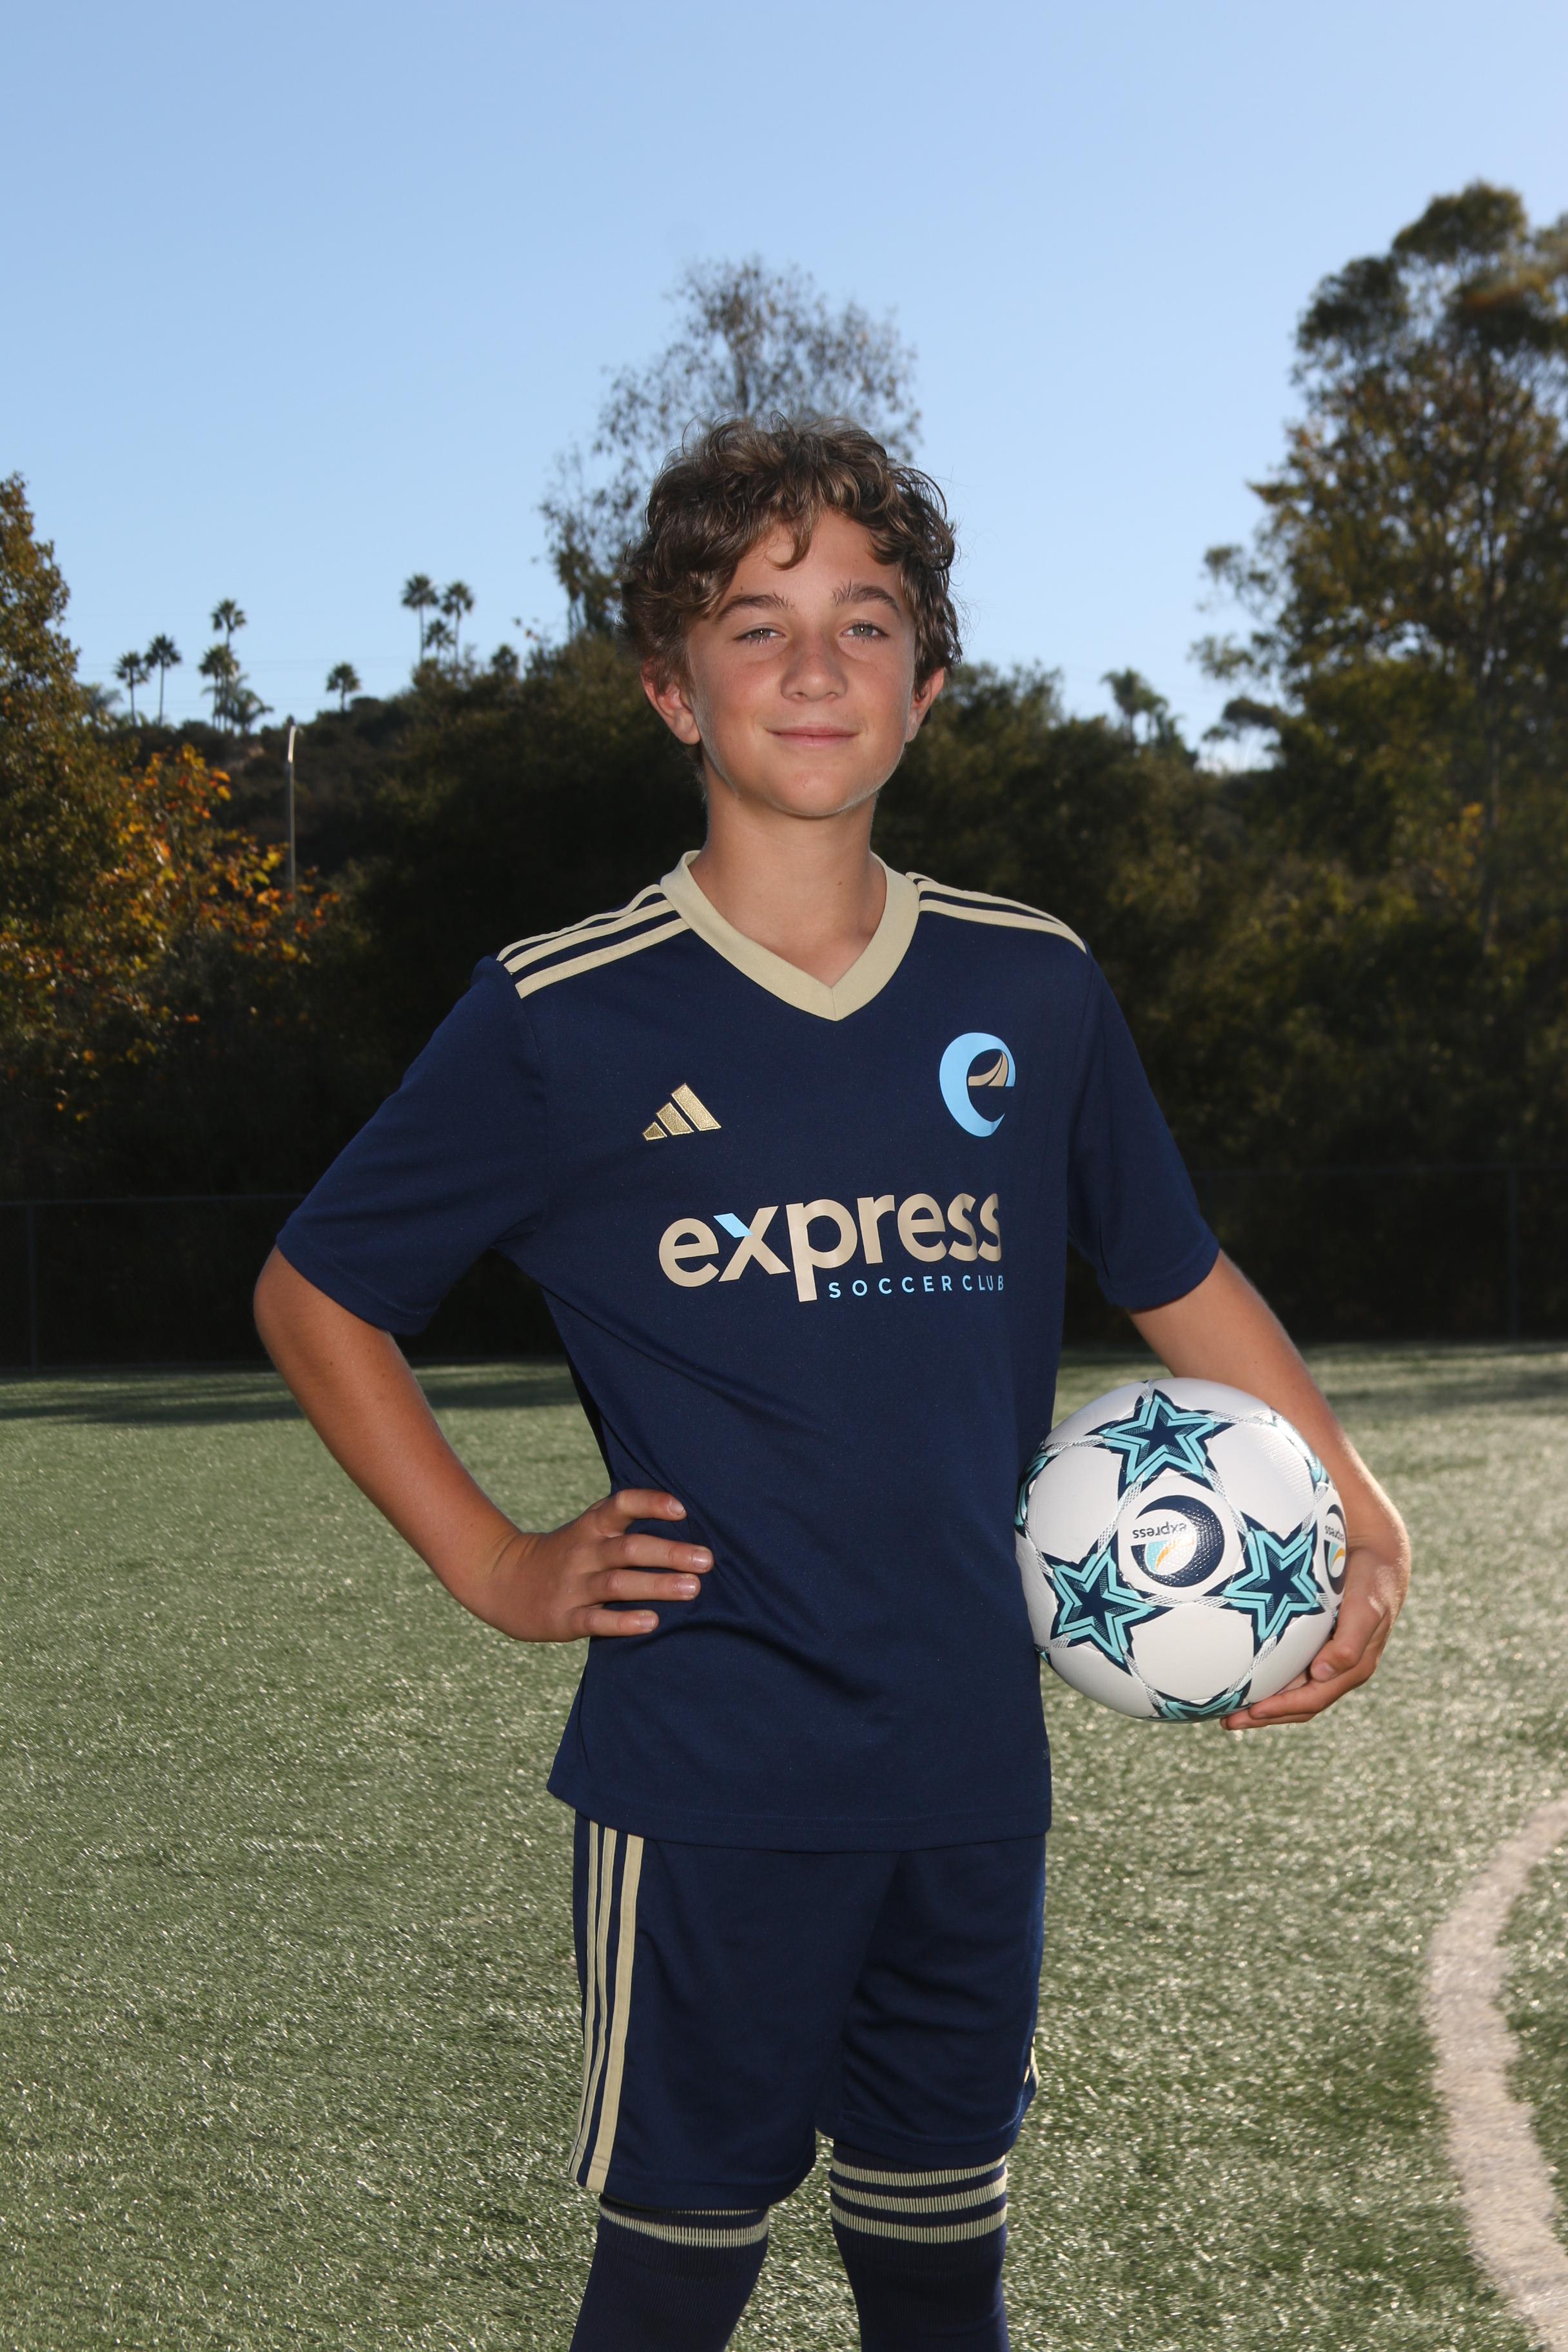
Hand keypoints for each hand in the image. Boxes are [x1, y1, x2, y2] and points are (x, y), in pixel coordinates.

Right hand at [469, 1489, 711, 1642]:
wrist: (501, 1579)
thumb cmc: (565, 1554)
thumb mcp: (586, 1531)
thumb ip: (624, 1528)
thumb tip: (686, 1530)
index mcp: (590, 1527)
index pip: (621, 1506)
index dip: (650, 1504)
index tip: (682, 1510)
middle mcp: (583, 1552)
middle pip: (628, 1548)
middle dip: (669, 1553)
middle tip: (707, 1560)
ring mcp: (573, 1585)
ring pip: (617, 1584)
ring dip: (656, 1585)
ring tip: (692, 1588)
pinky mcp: (564, 1618)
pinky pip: (596, 1620)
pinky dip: (624, 1621)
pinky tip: (651, 1623)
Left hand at [1220, 1528, 1409, 1731]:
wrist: (1377, 1555)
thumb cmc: (1371, 1583)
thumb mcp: (1366, 1610)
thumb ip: (1349, 1643)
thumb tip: (1322, 1674)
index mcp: (1351, 1668)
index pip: (1312, 1700)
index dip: (1281, 1710)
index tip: (1250, 1713)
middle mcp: (1336, 1668)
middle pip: (1297, 1702)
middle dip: (1264, 1715)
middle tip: (1227, 1722)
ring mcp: (1325, 1656)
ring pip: (1291, 1688)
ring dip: (1262, 1701)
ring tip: (1228, 1707)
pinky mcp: (1314, 1641)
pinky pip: (1289, 1666)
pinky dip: (1267, 1676)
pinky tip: (1243, 1673)